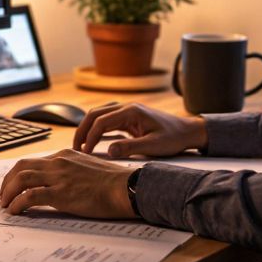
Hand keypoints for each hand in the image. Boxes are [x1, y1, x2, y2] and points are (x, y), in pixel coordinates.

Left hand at [0, 149, 135, 217]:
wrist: (126, 187)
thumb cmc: (113, 183)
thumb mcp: (87, 168)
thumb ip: (71, 172)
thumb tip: (59, 184)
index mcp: (64, 155)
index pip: (32, 162)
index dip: (17, 175)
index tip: (13, 187)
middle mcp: (58, 162)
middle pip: (21, 167)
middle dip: (7, 182)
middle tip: (4, 197)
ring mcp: (59, 177)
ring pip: (21, 179)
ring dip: (8, 193)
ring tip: (6, 205)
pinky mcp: (61, 193)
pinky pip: (30, 196)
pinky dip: (18, 204)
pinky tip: (15, 211)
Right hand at [73, 101, 206, 157]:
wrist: (187, 132)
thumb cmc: (173, 138)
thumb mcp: (153, 145)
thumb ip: (131, 147)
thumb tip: (109, 151)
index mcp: (131, 111)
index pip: (101, 121)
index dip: (90, 137)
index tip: (85, 153)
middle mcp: (126, 108)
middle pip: (95, 114)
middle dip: (82, 130)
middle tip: (75, 148)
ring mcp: (127, 112)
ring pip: (98, 116)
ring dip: (87, 129)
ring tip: (80, 146)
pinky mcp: (128, 118)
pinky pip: (107, 121)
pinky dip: (96, 130)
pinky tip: (92, 142)